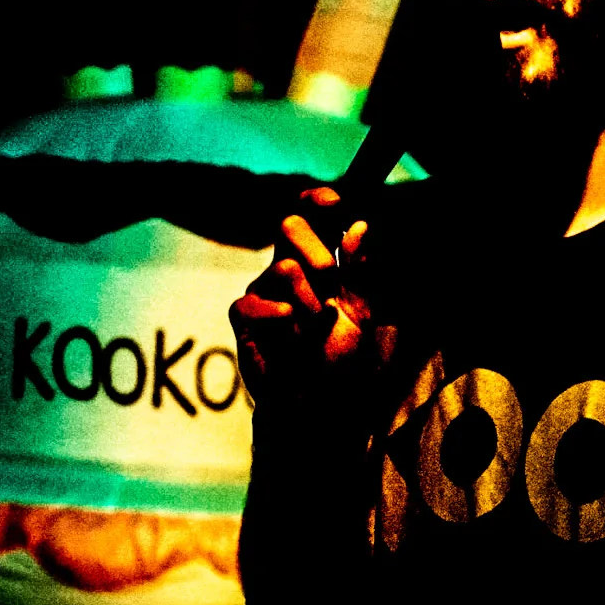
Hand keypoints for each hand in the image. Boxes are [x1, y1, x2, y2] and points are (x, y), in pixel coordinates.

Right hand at [230, 187, 376, 410]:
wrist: (320, 403)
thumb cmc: (340, 357)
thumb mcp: (361, 312)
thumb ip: (359, 271)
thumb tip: (360, 226)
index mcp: (316, 261)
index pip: (309, 215)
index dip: (316, 201)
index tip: (335, 203)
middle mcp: (285, 268)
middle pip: (288, 225)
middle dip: (318, 250)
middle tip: (331, 279)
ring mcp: (262, 291)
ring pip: (284, 269)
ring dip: (310, 303)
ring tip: (316, 329)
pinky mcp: (244, 317)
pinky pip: (254, 301)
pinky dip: (280, 316)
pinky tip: (291, 327)